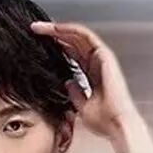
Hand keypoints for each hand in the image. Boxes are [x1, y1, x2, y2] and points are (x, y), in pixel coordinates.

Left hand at [30, 19, 140, 139]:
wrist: (117, 125)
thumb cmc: (105, 121)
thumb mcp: (82, 107)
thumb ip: (75, 93)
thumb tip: (67, 83)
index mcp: (93, 75)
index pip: (72, 55)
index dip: (57, 47)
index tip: (40, 45)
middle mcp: (97, 64)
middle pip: (73, 42)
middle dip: (54, 35)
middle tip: (36, 30)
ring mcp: (101, 57)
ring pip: (77, 35)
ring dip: (58, 29)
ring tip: (40, 27)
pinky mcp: (104, 55)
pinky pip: (85, 35)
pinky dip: (70, 30)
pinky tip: (55, 28)